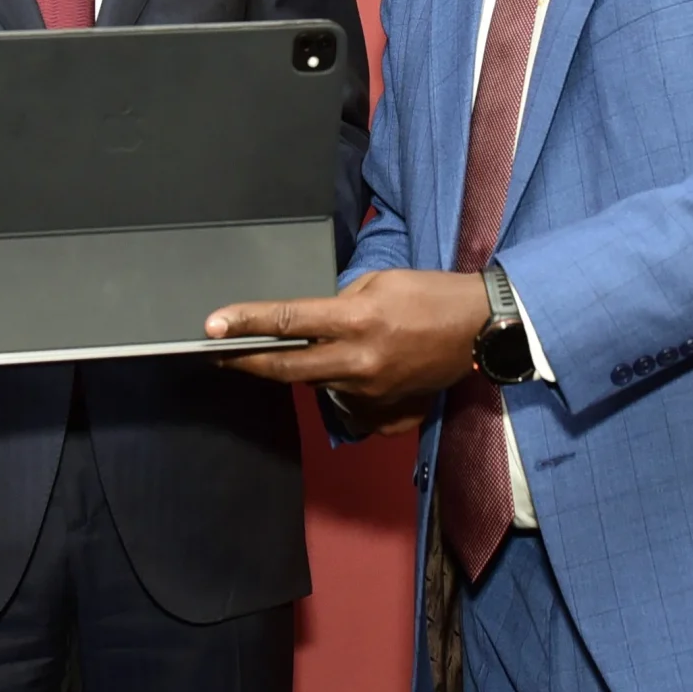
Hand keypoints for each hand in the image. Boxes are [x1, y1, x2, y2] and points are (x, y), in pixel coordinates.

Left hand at [206, 270, 491, 405]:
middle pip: (287, 367)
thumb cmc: (431, 296)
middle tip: (221, 355)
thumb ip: (339, 303)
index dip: (246, 323)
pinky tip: (337, 369)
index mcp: (357, 320)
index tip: (212, 326)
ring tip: (284, 352)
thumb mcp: (379, 283)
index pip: (289, 321)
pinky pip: (342, 399)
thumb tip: (312, 321)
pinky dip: (332, 383)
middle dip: (248, 361)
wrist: (480, 331)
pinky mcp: (383, 408)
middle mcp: (359, 360)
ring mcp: (370, 389)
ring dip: (294, 368)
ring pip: (313, 382)